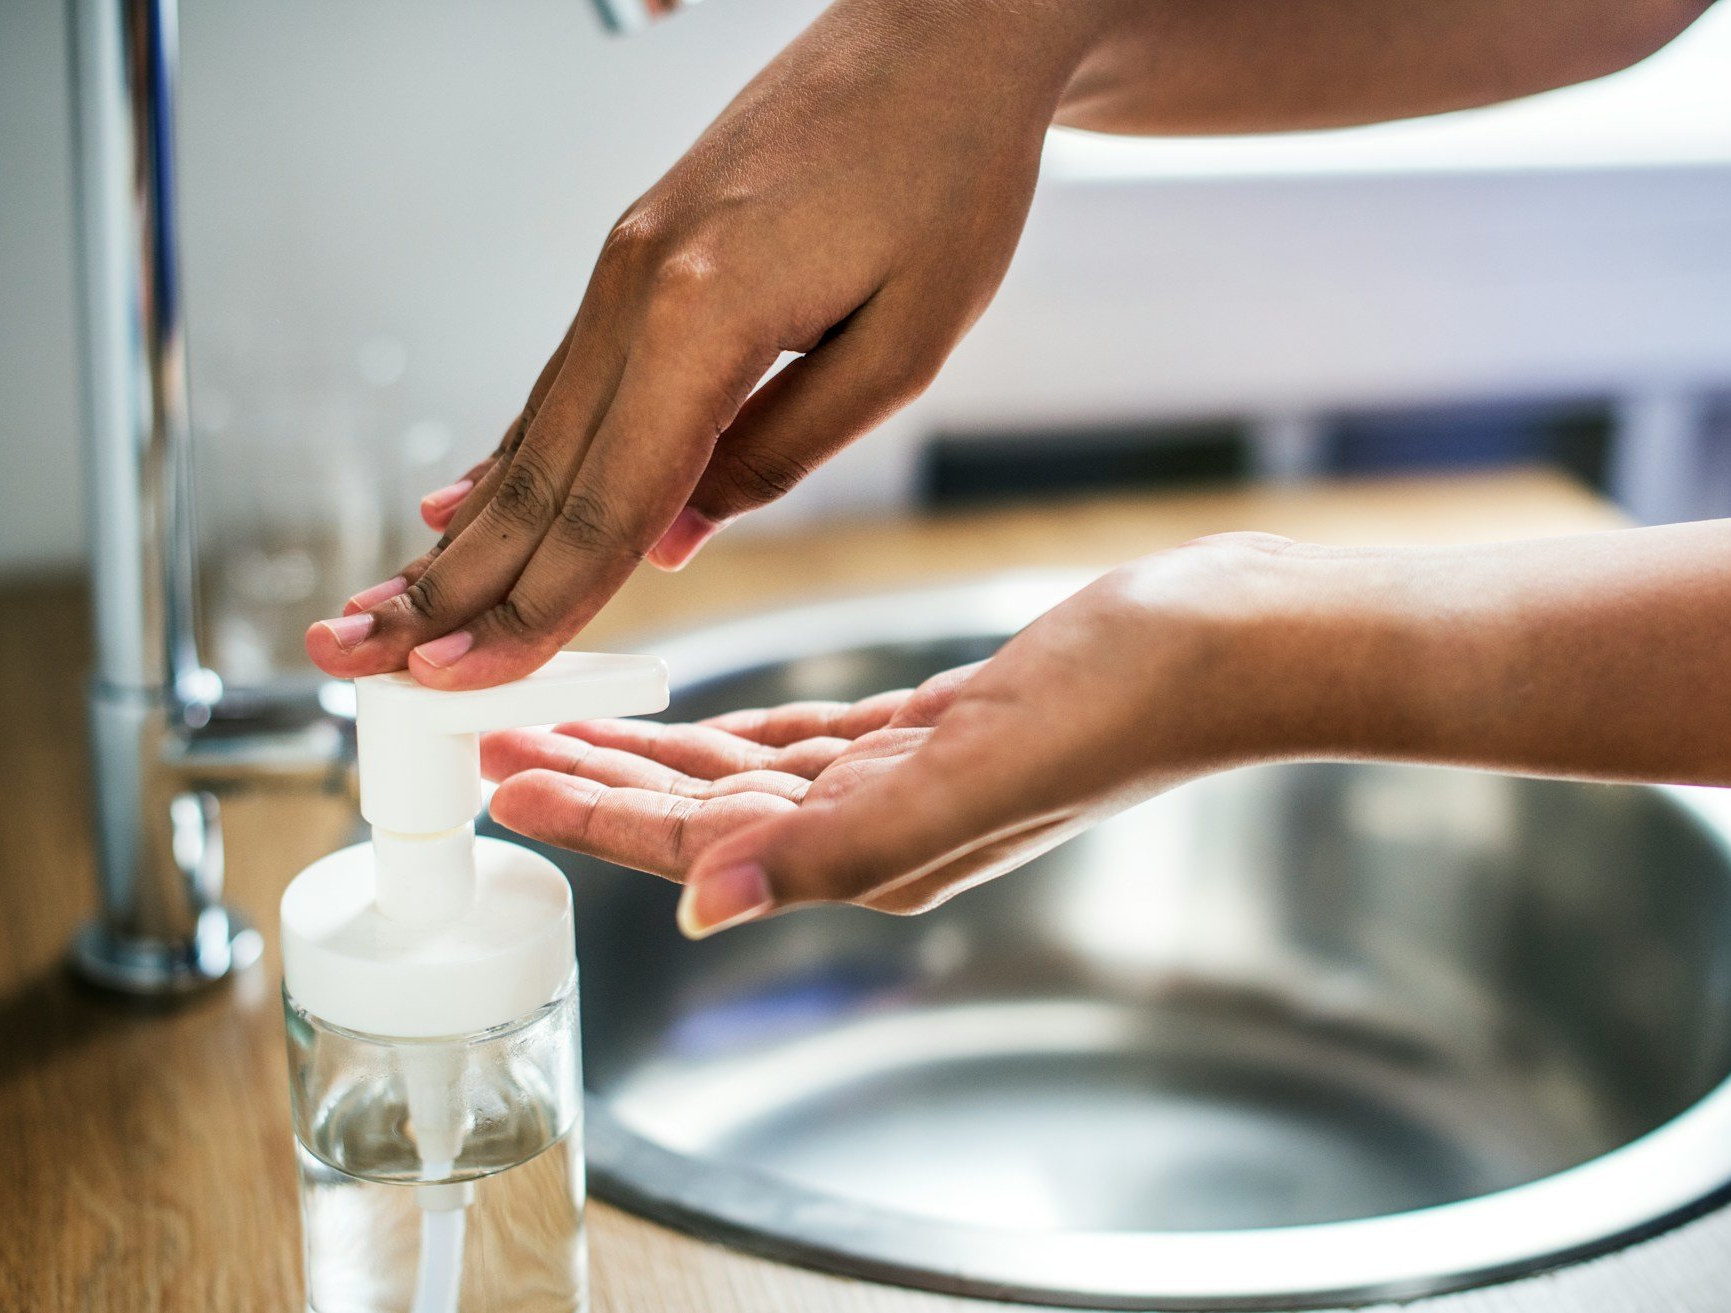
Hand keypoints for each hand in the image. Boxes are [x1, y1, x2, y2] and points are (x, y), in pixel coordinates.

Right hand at [307, 0, 1115, 689]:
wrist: (939, 38)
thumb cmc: (948, 178)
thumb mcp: (905, 343)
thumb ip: (782, 446)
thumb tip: (678, 539)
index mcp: (704, 311)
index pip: (607, 501)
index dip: (535, 606)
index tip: (462, 678)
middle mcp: (636, 285)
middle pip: (535, 475)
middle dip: (453, 588)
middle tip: (358, 664)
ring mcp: (625, 265)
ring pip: (531, 431)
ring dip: (460, 535)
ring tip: (385, 605)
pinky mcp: (638, 255)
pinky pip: (559, 381)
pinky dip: (504, 454)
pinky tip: (460, 503)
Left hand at [481, 533, 1386, 934]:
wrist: (1226, 645)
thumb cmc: (1125, 704)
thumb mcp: (975, 774)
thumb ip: (841, 847)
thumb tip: (706, 908)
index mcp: (878, 850)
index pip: (703, 843)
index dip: (598, 815)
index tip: (506, 783)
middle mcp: (884, 829)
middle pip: (706, 813)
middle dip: (601, 782)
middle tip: (503, 744)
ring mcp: (911, 782)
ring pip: (747, 776)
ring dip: (654, 753)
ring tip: (571, 724)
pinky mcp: (937, 732)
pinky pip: (809, 742)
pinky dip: (741, 732)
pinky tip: (700, 719)